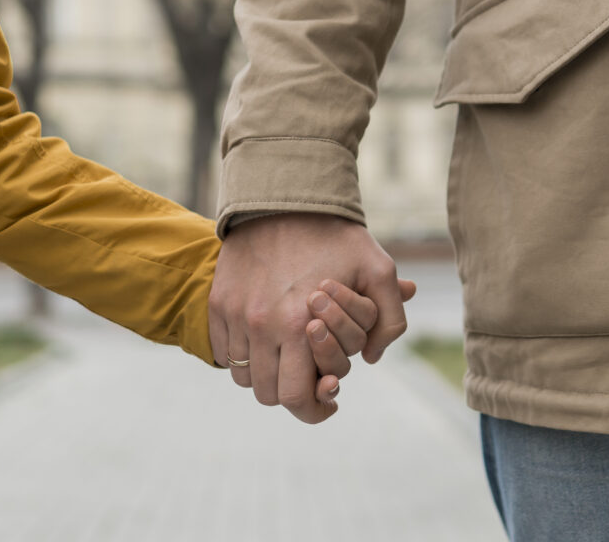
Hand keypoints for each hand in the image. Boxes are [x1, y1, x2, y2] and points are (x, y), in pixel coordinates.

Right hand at [209, 213, 412, 423]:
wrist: (283, 199)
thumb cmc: (336, 236)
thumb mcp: (378, 269)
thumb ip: (389, 319)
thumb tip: (371, 358)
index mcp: (300, 327)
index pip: (296, 398)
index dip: (314, 410)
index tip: (328, 400)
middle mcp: (261, 327)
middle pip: (268, 394)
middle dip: (292, 394)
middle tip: (308, 379)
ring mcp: (235, 316)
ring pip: (244, 376)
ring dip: (266, 375)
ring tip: (287, 357)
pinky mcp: (219, 303)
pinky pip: (225, 350)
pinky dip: (243, 354)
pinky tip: (265, 339)